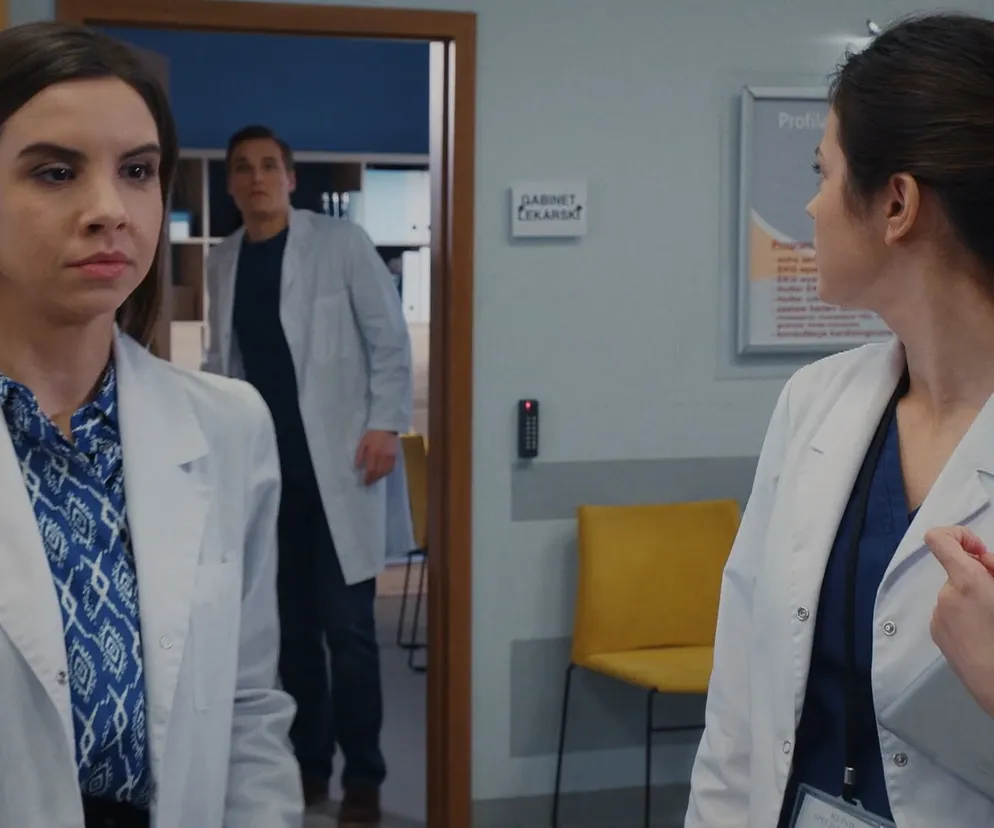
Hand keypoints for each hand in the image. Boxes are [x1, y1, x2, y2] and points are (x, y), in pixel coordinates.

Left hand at [355, 430, 398, 485]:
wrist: (387, 426)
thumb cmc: (372, 434)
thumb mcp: (363, 442)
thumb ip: (359, 455)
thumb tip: (357, 467)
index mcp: (373, 452)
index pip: (371, 469)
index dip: (368, 478)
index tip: (364, 482)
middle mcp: (382, 456)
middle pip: (379, 472)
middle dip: (373, 479)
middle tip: (369, 484)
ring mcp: (390, 456)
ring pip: (386, 471)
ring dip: (380, 477)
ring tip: (375, 479)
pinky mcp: (395, 455)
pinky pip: (392, 467)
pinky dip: (387, 472)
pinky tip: (383, 473)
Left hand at [925, 525, 993, 716]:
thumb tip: (983, 560)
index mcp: (966, 581)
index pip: (939, 539)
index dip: (959, 536)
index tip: (980, 552)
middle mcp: (945, 596)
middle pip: (957, 571)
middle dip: (981, 576)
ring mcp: (938, 618)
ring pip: (957, 595)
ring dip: (976, 599)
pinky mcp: (938, 636)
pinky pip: (952, 614)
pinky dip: (968, 616)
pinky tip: (987, 635)